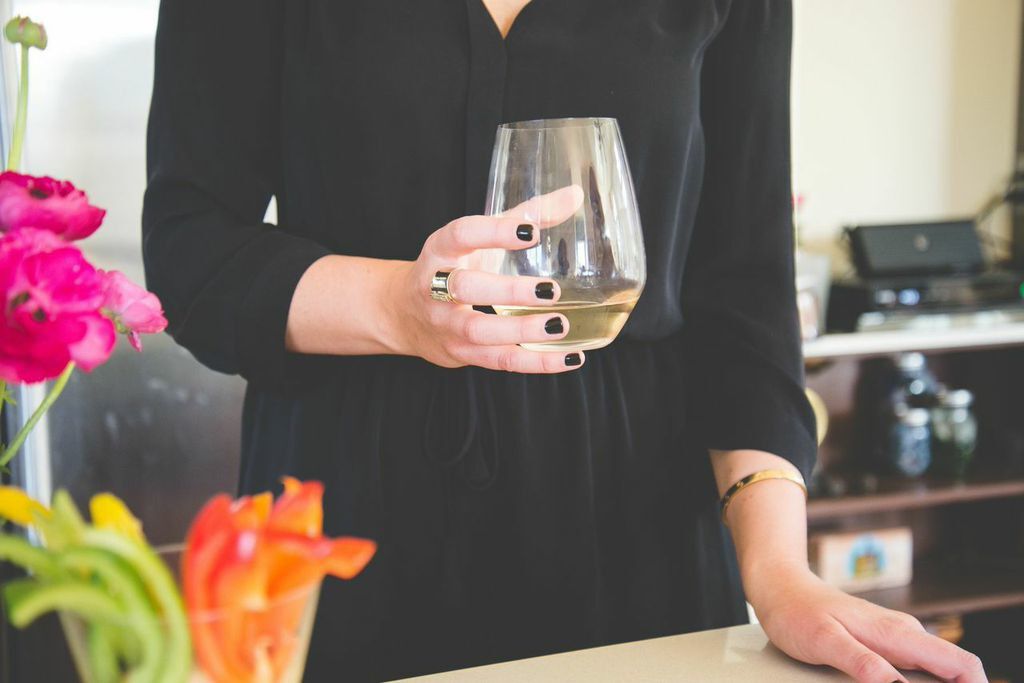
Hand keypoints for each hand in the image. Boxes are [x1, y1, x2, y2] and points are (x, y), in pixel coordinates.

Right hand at [383, 186, 585, 373]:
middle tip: (551, 289)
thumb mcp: (478, 239)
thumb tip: (575, 195)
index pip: (461, 235)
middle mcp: (435, 288)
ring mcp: (446, 324)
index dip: (493, 232)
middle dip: (508, 290)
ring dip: (521, 330)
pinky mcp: (461, 353)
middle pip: (465, 287)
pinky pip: (499, 361)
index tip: (531, 232)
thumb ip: (525, 216)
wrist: (403, 313)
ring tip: (559, 324)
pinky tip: (570, 357)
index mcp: (440, 250)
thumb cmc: (453, 266)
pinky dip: (536, 362)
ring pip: (478, 330)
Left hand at [749, 564, 986, 682]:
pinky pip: (914, 668)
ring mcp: (894, 637)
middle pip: (954, 670)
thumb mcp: (824, 641)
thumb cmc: (797, 612)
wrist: (779, 587)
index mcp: (897, 633)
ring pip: (935, 671)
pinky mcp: (883, 643)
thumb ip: (862, 663)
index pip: (962, 663)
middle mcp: (903, 633)